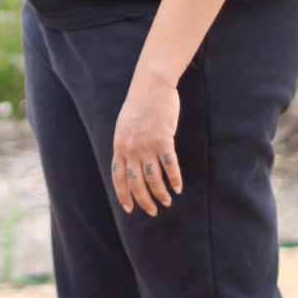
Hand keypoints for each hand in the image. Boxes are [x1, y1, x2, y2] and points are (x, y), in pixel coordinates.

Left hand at [110, 73, 183, 215]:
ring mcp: (147, 146)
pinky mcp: (163, 140)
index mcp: (119, 146)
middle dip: (144, 201)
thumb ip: (126, 144)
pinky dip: (175, 179)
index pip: (119, 178)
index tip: (130, 209)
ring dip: (161, 194)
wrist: (151, 86)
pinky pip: (169, 166)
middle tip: (152, 211)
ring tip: (167, 201)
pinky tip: (178, 187)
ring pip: (153, 179)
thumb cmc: (139, 104)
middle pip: (136, 183)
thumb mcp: (124, 126)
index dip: (124, 196)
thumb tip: (131, 161)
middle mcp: (131, 149)